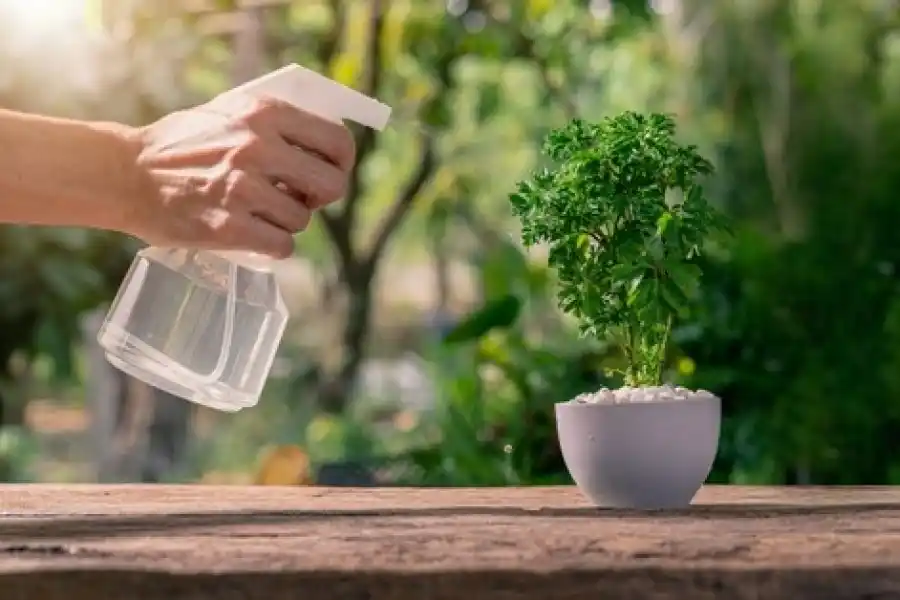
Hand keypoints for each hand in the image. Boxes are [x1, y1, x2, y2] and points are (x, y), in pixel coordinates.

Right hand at [124, 94, 355, 257]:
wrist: (125, 174)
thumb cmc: (181, 145)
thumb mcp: (229, 112)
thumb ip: (275, 124)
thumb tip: (324, 146)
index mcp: (264, 113)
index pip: (337, 141)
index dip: (340, 164)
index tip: (328, 174)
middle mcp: (258, 146)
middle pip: (332, 185)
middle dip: (322, 198)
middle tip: (301, 199)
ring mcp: (243, 187)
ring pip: (302, 219)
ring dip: (287, 222)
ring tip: (260, 214)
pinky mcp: (230, 226)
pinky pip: (282, 246)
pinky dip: (272, 245)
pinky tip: (253, 234)